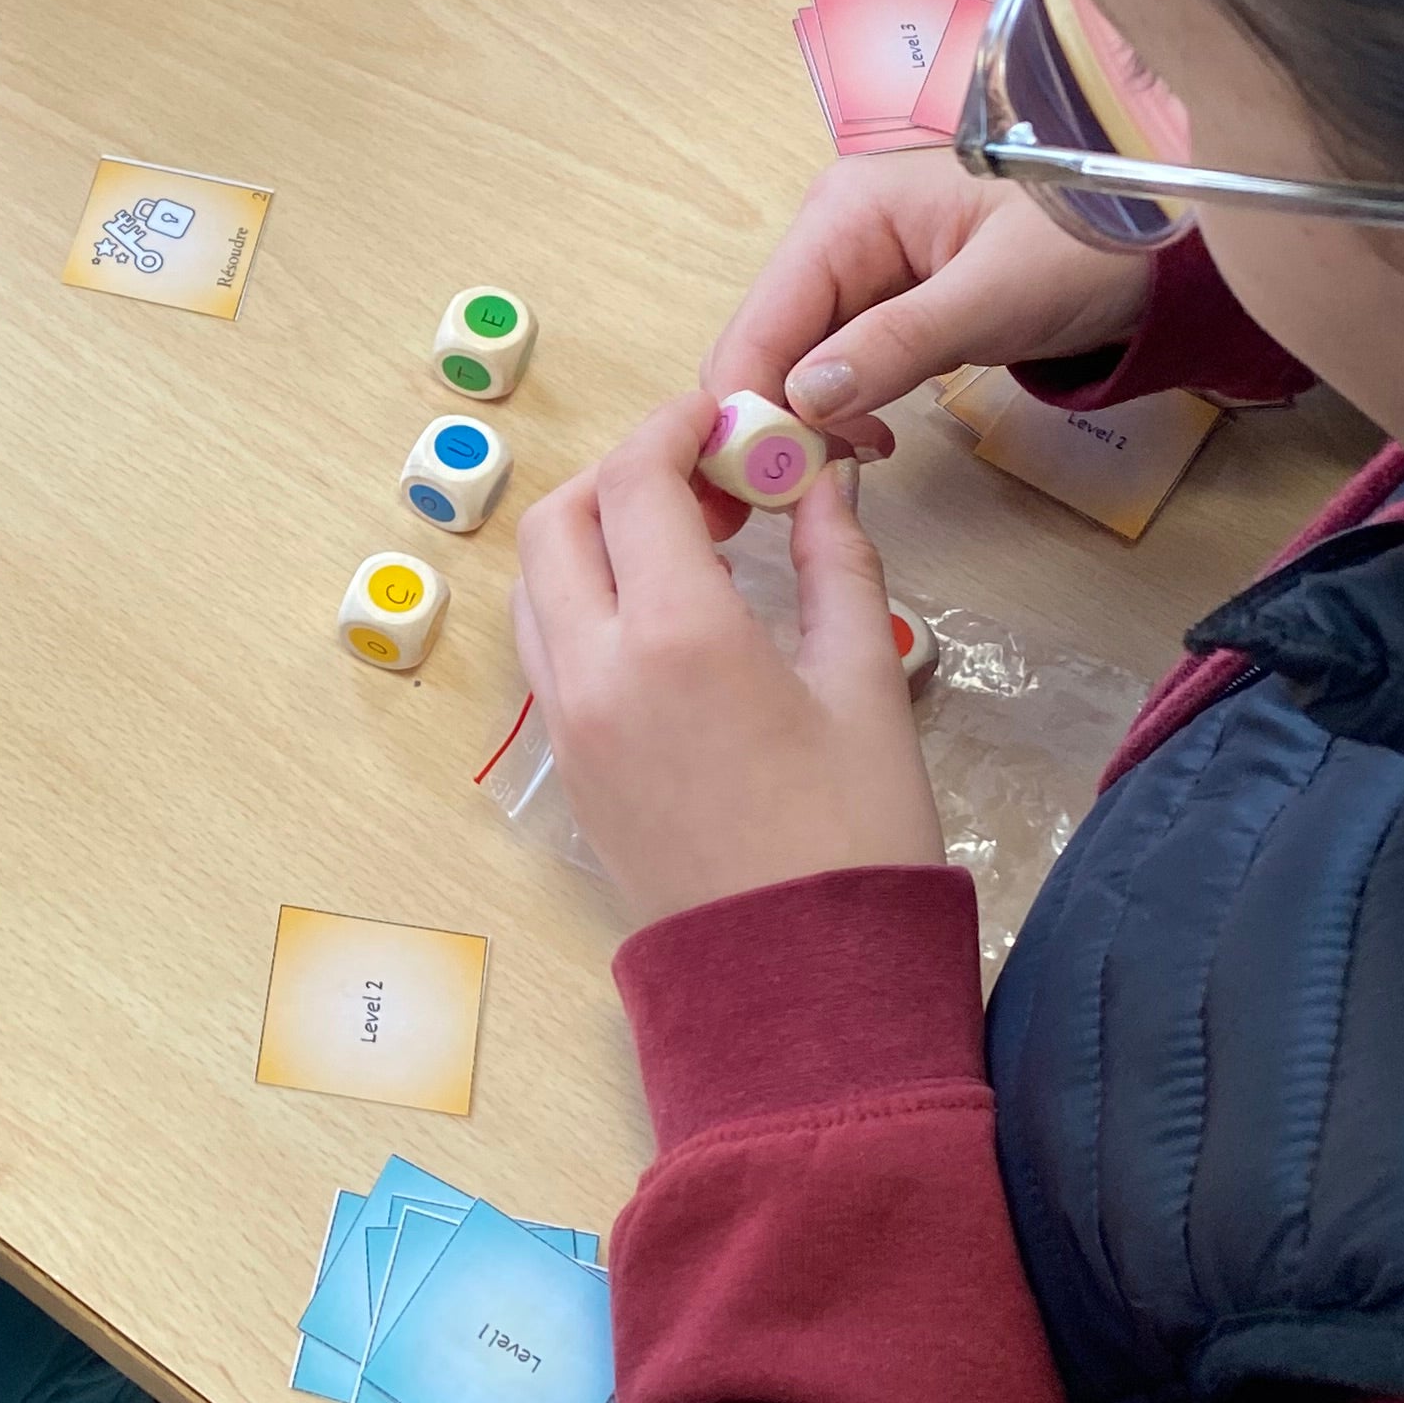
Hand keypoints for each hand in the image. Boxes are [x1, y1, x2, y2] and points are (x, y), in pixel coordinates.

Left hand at [514, 393, 943, 933]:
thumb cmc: (854, 841)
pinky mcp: (566, 766)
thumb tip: (825, 481)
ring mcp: (567, 722)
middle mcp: (595, 669)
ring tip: (690, 544)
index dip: (678, 427)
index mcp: (675, 634)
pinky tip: (666, 615)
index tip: (726, 419)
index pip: (638, 479)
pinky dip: (585, 600)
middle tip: (709, 480)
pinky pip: (547, 648)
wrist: (798, 984)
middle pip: (560, 519)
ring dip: (593, 536)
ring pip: (538, 584)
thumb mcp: (865, 684)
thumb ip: (839, 564)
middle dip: (623, 475)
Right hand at [706, 158, 1151, 452]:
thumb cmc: (1087, 246)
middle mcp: (831, 236)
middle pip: (763, 346)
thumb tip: (803, 400)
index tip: (759, 488)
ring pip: (792, 365)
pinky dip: (839, 412)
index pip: (760, 323)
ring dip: (807, 423)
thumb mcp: (996, 297)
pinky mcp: (880, 306)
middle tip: (804, 492)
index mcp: (844, 214)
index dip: (746, 407)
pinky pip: (832, 368)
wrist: (1162, 243)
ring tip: (859, 460)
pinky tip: (873, 439)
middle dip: (773, 421)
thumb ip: (898, 345)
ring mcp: (854, 271)